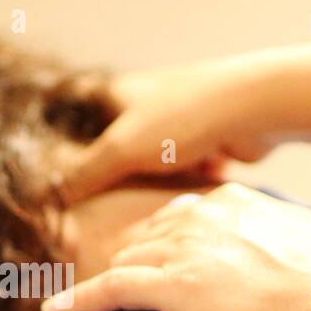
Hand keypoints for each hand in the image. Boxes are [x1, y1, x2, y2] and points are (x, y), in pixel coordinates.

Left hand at [42, 183, 310, 310]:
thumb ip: (285, 250)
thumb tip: (293, 271)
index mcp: (236, 203)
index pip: (183, 216)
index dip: (164, 242)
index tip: (154, 261)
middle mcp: (203, 215)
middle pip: (147, 236)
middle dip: (130, 261)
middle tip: (112, 288)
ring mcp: (184, 248)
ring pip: (126, 260)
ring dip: (103, 283)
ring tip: (77, 304)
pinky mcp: (171, 284)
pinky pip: (108, 289)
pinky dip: (78, 300)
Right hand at [57, 55, 280, 202]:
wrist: (257, 110)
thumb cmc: (183, 118)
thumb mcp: (121, 149)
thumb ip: (83, 175)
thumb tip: (53, 198)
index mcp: (119, 93)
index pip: (78, 111)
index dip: (63, 140)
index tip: (53, 178)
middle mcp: (147, 104)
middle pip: (113, 144)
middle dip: (105, 175)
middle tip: (89, 211)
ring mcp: (178, 123)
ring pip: (148, 163)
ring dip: (142, 186)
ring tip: (129, 216)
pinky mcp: (207, 143)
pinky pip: (181, 173)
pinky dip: (175, 189)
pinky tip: (170, 211)